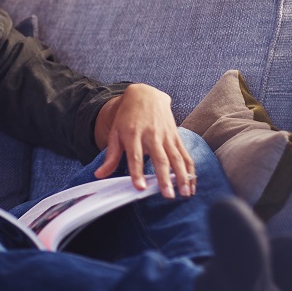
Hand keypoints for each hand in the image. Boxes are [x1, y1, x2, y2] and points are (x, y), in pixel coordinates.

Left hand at [93, 83, 195, 198]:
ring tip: (185, 193)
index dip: (137, 172)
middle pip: (159, 159)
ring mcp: (166, 136)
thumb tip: (99, 175)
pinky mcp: (176, 136)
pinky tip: (192, 185)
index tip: (140, 187)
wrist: (145, 95)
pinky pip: (185, 155)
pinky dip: (190, 170)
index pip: (135, 156)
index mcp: (133, 134)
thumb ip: (111, 156)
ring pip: (176, 158)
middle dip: (164, 178)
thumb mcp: (115, 133)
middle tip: (167, 195)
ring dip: (182, 176)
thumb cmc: (127, 117)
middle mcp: (151, 135)